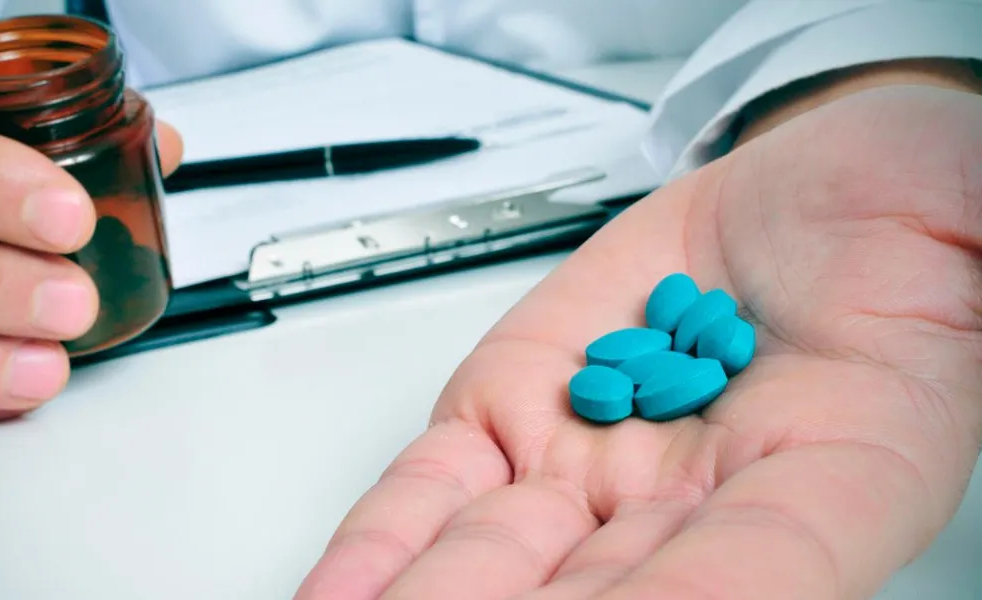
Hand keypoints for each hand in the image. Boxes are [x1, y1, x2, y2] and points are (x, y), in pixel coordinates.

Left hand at [295, 85, 981, 598]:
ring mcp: (597, 464)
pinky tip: (342, 591)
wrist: (798, 202)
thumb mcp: (960, 197)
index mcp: (842, 472)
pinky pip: (440, 490)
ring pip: (503, 560)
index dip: (699, 598)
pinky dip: (387, 541)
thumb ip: (965, 215)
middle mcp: (703, 498)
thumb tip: (972, 220)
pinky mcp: (517, 414)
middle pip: (611, 596)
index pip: (763, 567)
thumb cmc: (887, 215)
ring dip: (442, 597)